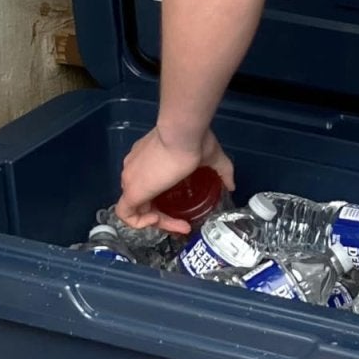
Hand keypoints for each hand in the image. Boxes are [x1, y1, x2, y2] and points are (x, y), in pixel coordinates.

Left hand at [115, 124, 233, 233]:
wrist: (182, 134)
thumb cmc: (193, 140)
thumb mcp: (212, 157)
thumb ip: (222, 172)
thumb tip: (232, 185)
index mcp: (147, 159)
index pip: (149, 186)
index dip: (164, 203)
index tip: (182, 211)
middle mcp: (134, 169)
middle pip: (142, 200)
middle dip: (163, 216)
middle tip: (183, 224)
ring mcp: (130, 180)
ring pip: (136, 209)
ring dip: (157, 221)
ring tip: (178, 225)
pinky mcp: (131, 191)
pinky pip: (126, 215)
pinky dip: (140, 223)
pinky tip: (159, 221)